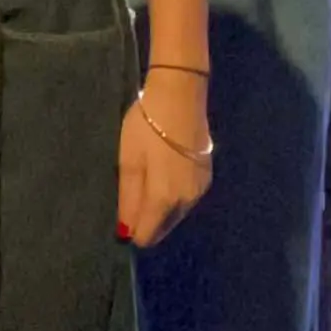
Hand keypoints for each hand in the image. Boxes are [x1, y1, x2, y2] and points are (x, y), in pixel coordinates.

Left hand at [117, 70, 211, 248]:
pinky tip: (165, 171)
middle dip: (147, 219)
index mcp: (164, 199)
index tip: (123, 209)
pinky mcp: (206, 177)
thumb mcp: (128, 162)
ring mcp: (200, 189)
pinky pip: (186, 199)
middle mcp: (187, 200)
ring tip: (148, 176)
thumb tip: (126, 230)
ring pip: (175, 214)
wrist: (180, 94)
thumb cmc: (146, 127)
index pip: (146, 235)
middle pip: (162, 227)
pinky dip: (174, 195)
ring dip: (161, 207)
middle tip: (133, 189)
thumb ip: (128, 200)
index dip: (131, 229)